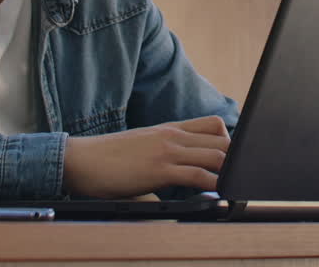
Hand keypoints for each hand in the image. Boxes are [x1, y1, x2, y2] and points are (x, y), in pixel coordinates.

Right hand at [63, 115, 229, 198]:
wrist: (82, 159)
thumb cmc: (107, 158)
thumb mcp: (141, 148)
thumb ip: (162, 161)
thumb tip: (173, 186)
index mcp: (169, 128)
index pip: (213, 124)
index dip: (228, 141)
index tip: (231, 160)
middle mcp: (172, 135)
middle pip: (222, 139)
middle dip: (234, 158)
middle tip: (236, 176)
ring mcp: (167, 150)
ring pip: (216, 154)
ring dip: (229, 171)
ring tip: (232, 186)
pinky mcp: (160, 169)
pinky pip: (198, 174)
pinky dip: (214, 184)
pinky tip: (217, 193)